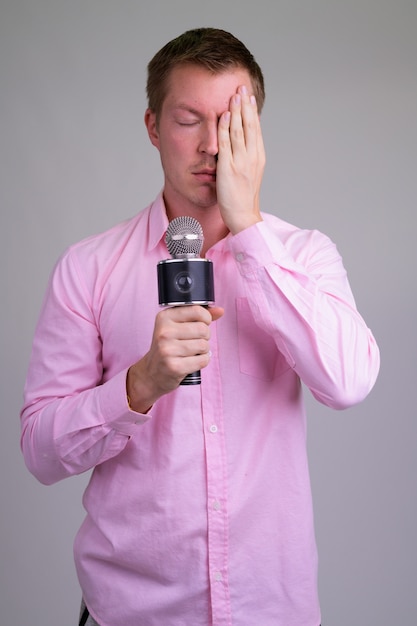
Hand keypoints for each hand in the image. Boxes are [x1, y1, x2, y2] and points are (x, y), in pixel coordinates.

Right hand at [126, 305, 223, 411]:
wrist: (151, 373)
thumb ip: (198, 316)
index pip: (197, 311)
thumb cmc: (168, 347)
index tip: (201, 324)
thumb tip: (220, 311)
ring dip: (203, 351)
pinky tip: (191, 362)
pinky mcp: (174, 366)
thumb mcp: (177, 327)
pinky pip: (203, 360)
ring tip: (191, 352)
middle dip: (205, 337)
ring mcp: (168, 350)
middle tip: (194, 342)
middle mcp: (164, 332)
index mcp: (164, 317)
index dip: (206, 318)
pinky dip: (202, 361)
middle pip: (203, 329)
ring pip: (204, 345)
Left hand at [216, 85, 265, 233]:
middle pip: (249, 124)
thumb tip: (244, 141)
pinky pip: (226, 143)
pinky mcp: (228, 167)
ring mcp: (241, 161)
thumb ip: (247, 156)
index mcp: (259, 156)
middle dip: (245, 104)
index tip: (249, 96)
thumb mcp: (250, 172)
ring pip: (239, 130)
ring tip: (234, 95)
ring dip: (236, 110)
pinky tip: (223, 115)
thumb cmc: (244, 197)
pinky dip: (225, 127)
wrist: (243, 215)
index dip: (252, 110)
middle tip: (242, 86)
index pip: (256, 128)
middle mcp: (252, 156)